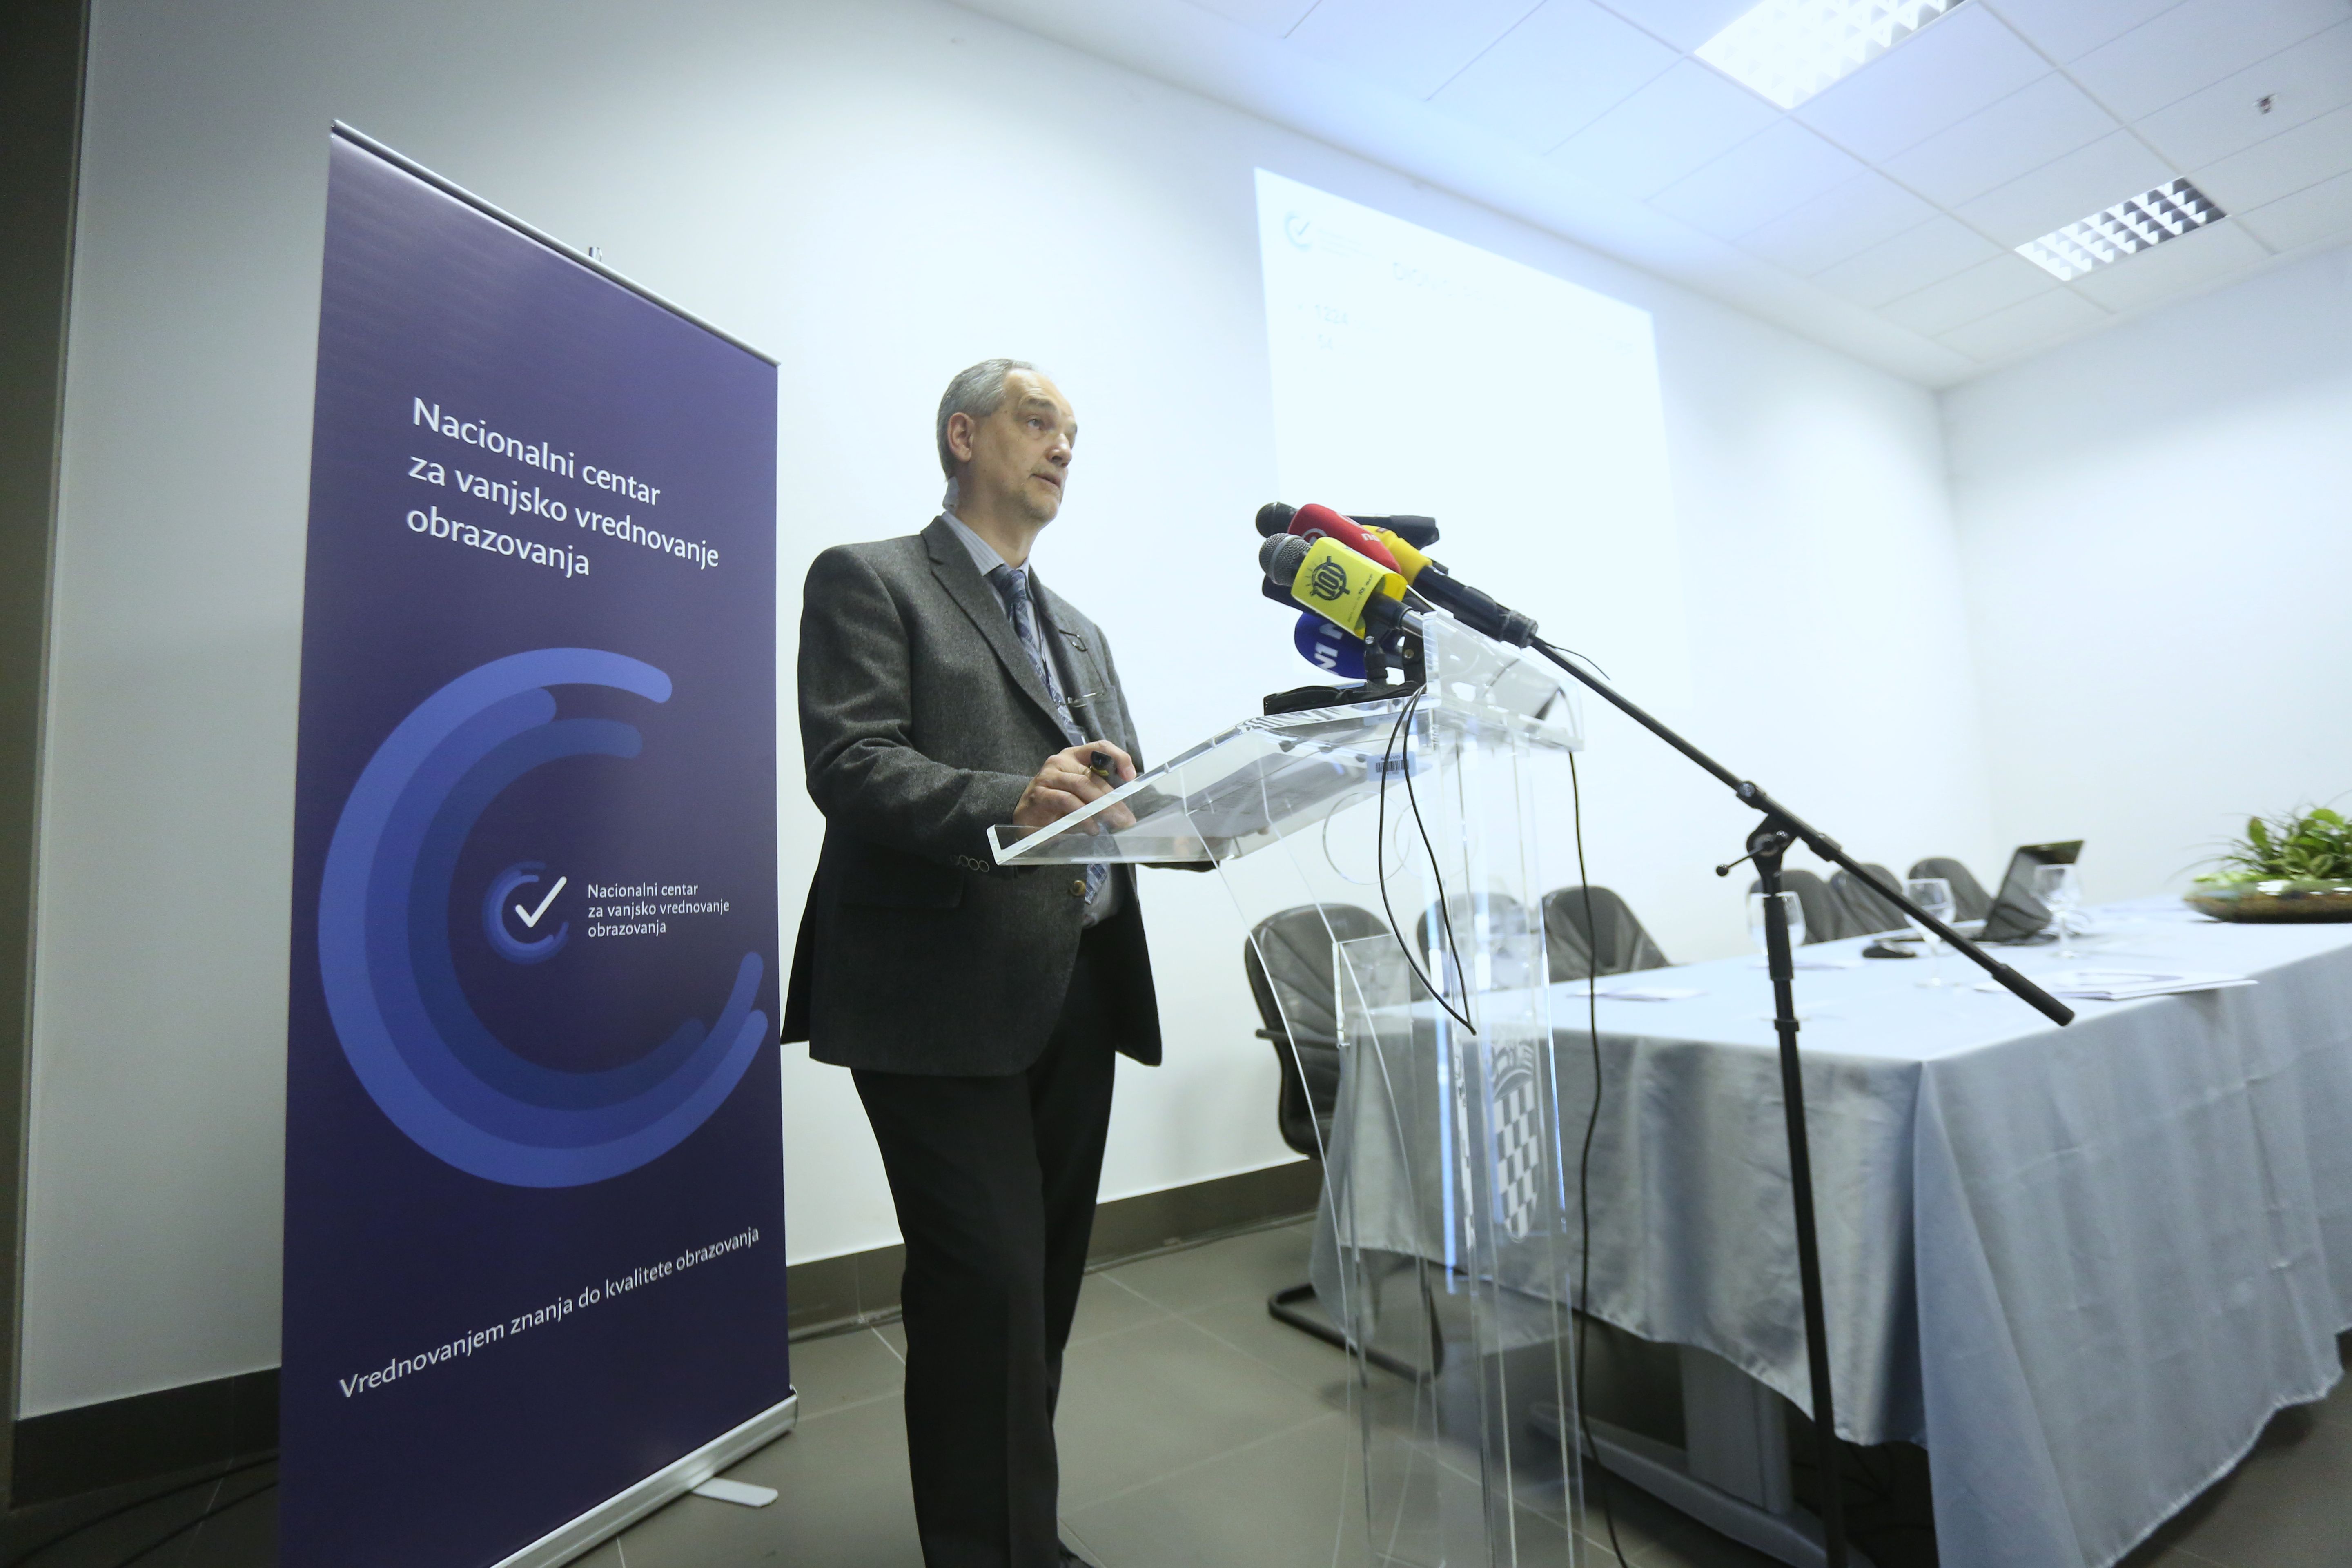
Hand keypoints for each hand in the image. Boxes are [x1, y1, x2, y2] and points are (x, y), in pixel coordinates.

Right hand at [1013, 742, 1136, 833]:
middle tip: (1126, 818)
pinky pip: (1067, 801)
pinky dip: (1083, 816)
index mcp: (1074, 756)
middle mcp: (1060, 761)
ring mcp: (1048, 776)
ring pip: (1082, 786)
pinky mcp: (1040, 793)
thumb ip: (1099, 795)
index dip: (1119, 757)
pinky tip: (1092, 827)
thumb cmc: (1057, 806)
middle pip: (1093, 775)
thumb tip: (1124, 810)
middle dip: (1113, 798)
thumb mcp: (1082, 796)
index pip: (1100, 747)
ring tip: (1113, 823)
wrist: (1025, 817)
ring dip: (1101, 807)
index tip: (1131, 777)